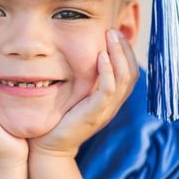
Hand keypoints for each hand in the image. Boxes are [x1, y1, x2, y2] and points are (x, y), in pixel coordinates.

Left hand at [28, 29, 138, 159]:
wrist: (47, 148)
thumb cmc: (57, 119)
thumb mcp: (74, 95)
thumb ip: (82, 80)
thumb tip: (80, 55)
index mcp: (110, 101)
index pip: (129, 73)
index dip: (126, 52)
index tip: (115, 33)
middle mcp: (112, 105)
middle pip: (131, 74)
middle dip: (125, 49)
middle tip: (114, 30)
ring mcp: (105, 111)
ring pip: (124, 79)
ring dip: (119, 55)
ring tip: (111, 37)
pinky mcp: (94, 115)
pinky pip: (108, 90)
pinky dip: (108, 72)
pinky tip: (101, 56)